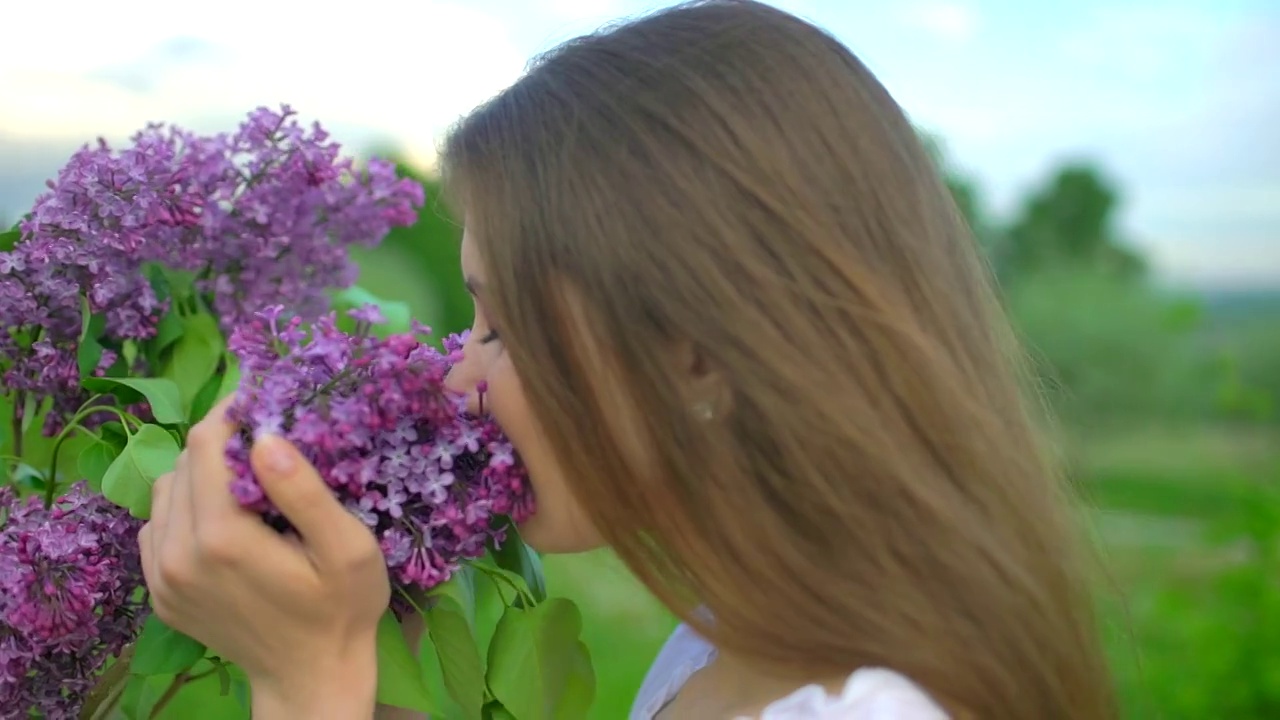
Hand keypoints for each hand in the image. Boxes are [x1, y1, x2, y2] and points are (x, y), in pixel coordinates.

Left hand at [138, 397, 390, 717]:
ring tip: (246, 488)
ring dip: (201, 475)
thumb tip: (265, 438)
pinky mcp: (159, 593)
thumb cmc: (343, 607)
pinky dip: (186, 510)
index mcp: (222, 537)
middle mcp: (178, 555)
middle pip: (184, 462)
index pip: (205, 443)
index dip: (234, 416)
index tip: (268, 411)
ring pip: (165, 491)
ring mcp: (162, 578)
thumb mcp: (347, 546)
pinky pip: (158, 527)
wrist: (313, 676)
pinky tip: (224, 525)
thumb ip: (304, 491)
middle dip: (222, 445)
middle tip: (266, 450)